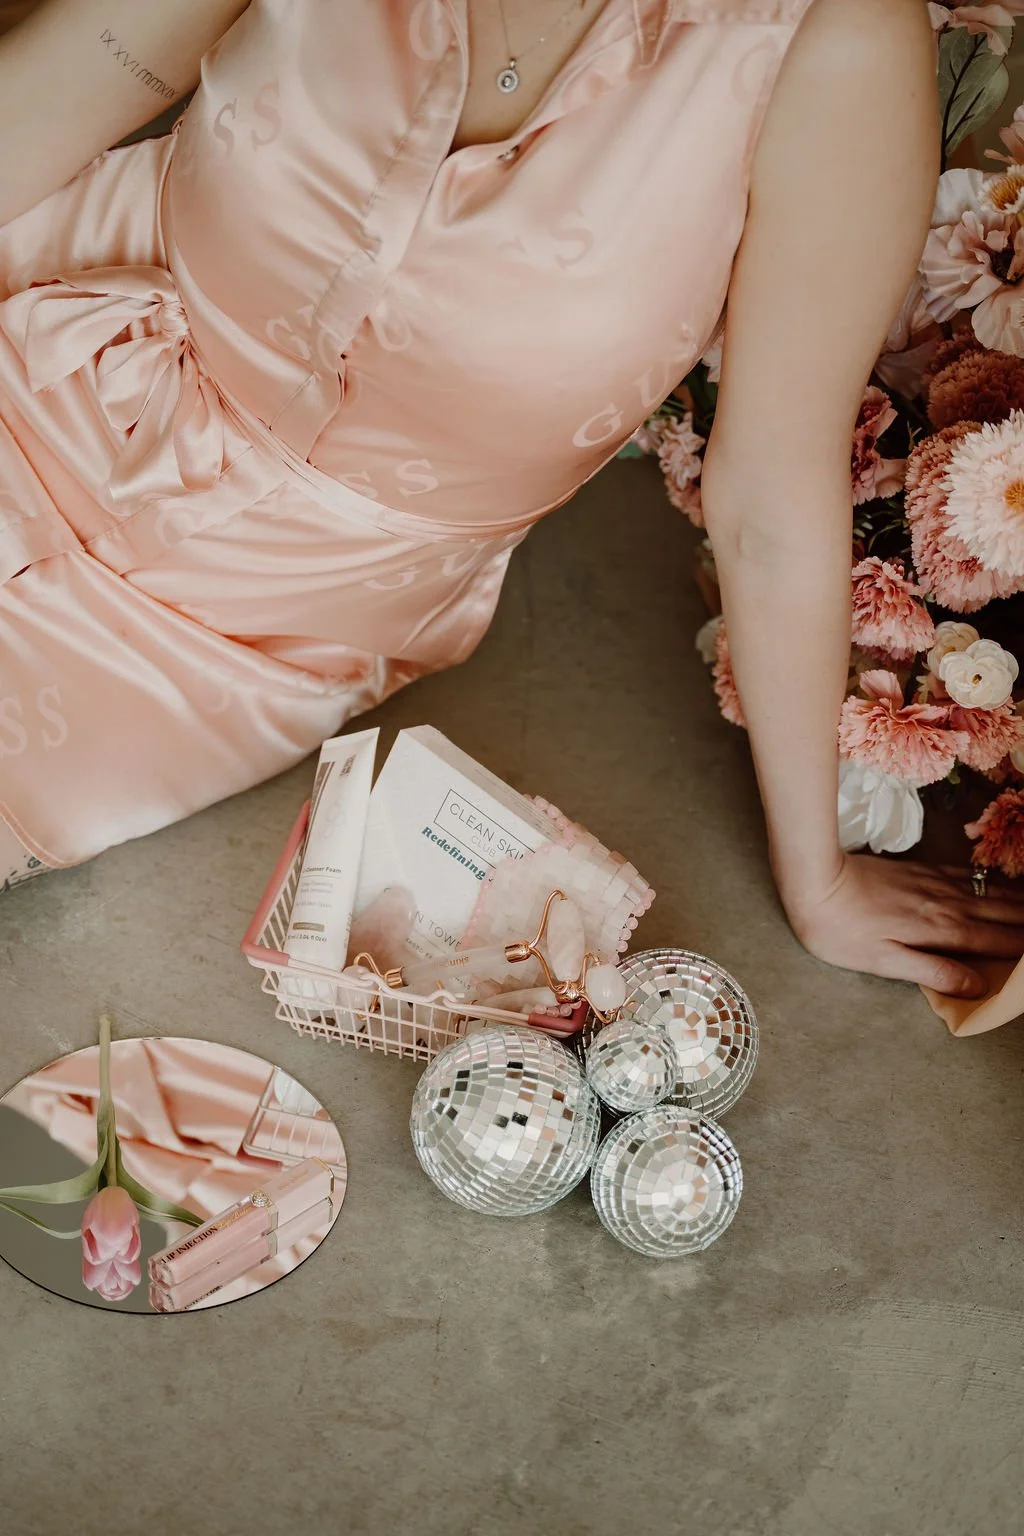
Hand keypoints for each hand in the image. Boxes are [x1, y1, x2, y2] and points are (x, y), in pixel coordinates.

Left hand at [782, 852, 1023, 996]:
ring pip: (991, 892)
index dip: (1022, 949)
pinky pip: (970, 876)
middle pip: (1002, 914)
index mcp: (941, 931)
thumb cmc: (842, 930)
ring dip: (1018, 903)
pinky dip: (993, 882)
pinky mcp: (923, 870)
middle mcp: (948, 904)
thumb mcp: (884, 962)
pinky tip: (1002, 884)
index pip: (996, 942)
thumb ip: (933, 972)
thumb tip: (977, 987)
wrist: (816, 881)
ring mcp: (936, 883)